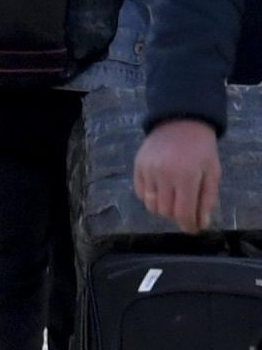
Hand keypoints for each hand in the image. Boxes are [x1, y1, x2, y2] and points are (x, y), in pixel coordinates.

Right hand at [135, 118, 221, 234]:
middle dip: (177, 215)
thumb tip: (200, 224)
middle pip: (165, 212)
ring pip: (150, 205)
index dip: (188, 225)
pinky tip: (161, 188)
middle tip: (185, 208)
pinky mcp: (137, 167)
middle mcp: (163, 175)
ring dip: (163, 207)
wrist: (180, 121)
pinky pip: (140, 193)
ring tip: (173, 197)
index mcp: (186, 177)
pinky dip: (150, 197)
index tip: (193, 228)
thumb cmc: (201, 149)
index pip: (183, 212)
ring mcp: (147, 171)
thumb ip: (207, 199)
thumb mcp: (213, 172)